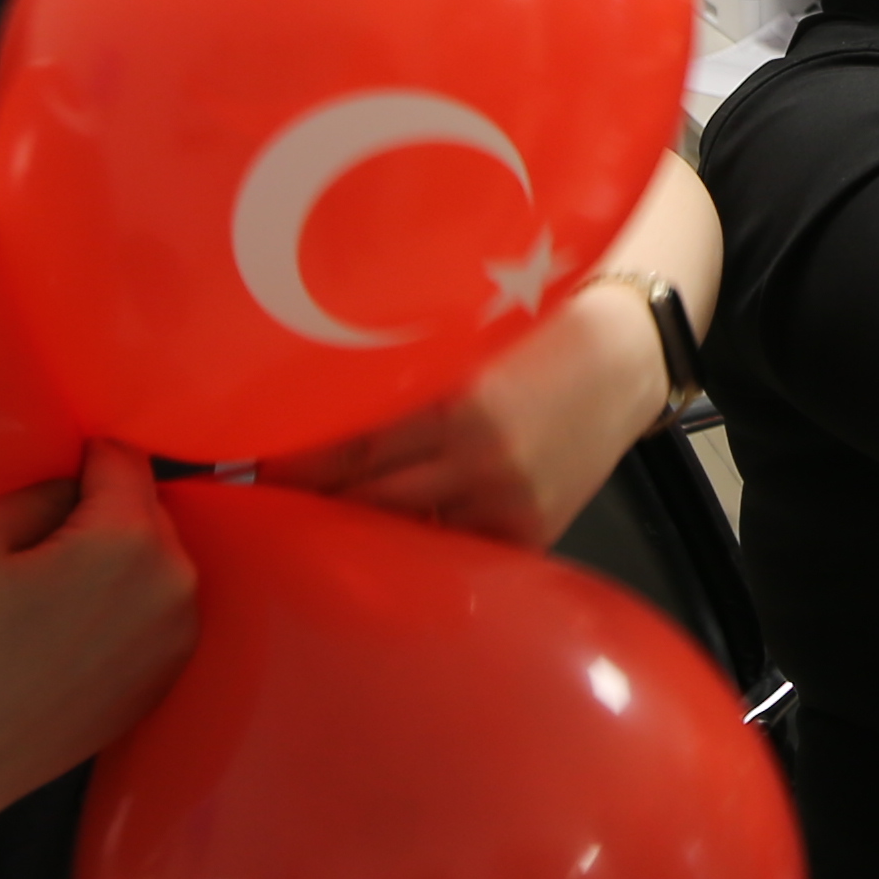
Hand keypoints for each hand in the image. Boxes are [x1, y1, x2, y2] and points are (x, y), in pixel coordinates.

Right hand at [0, 441, 192, 866]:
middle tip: (36, 543)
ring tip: (47, 591)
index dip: (81, 458)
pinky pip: (151, 616)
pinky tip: (63, 632)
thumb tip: (78, 486)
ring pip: (155, 564)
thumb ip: (42, 489)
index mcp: (133, 542)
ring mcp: (177, 643)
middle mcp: (177, 589)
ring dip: (116, 561)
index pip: (124, 459)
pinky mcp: (162, 684)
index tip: (43, 478)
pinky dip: (120, 608)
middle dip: (103, 511)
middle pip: (148, 512)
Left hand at [260, 281, 667, 550]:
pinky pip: (450, 550)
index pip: (343, 451)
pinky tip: (385, 537)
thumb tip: (312, 396)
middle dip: (309, 502)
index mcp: (455, 403)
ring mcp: (505, 504)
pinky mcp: (529, 532)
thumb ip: (401, 370)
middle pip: (361, 501)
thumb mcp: (468, 334)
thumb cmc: (541, 328)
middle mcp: (478, 462)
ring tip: (312, 520)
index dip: (288, 465)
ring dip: (354, 528)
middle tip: (263, 499)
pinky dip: (415, 542)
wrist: (631, 355)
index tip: (247, 465)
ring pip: (401, 534)